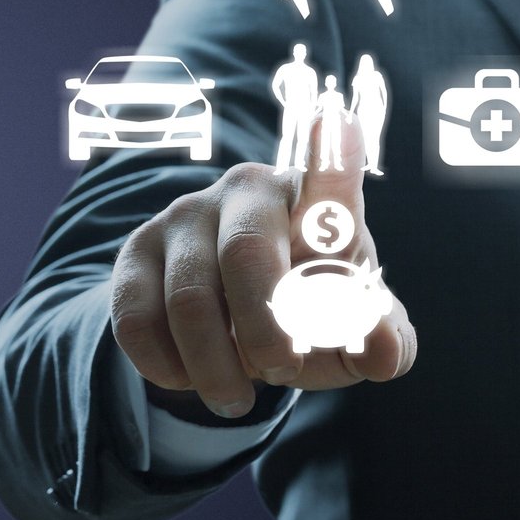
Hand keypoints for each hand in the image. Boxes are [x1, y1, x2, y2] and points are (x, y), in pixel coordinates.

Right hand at [110, 112, 416, 418]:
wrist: (231, 318)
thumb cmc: (308, 312)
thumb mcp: (351, 335)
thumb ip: (379, 343)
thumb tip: (383, 352)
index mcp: (316, 201)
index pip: (328, 176)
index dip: (334, 156)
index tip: (342, 121)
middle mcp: (248, 190)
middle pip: (247, 254)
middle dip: (265, 331)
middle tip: (283, 371)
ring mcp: (185, 213)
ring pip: (190, 298)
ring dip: (216, 366)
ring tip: (237, 398)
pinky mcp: (136, 249)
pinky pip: (137, 315)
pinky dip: (166, 365)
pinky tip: (189, 377)